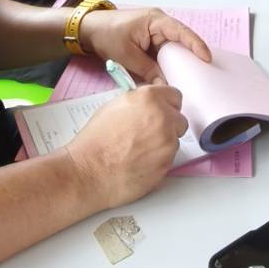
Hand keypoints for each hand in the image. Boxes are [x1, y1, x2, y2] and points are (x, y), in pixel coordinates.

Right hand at [64, 85, 188, 207]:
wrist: (89, 171)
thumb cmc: (95, 142)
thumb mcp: (115, 107)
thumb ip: (140, 101)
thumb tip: (151, 103)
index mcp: (150, 98)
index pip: (175, 95)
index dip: (167, 104)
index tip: (164, 110)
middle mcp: (163, 117)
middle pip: (179, 119)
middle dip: (168, 124)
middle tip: (150, 132)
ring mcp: (168, 141)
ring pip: (175, 139)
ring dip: (163, 143)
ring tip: (139, 150)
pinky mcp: (168, 163)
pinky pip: (170, 157)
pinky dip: (160, 159)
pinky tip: (140, 161)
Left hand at [78, 7, 211, 79]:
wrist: (89, 30)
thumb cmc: (107, 35)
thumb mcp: (127, 55)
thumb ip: (147, 71)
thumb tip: (164, 86)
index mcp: (156, 21)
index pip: (181, 32)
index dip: (196, 45)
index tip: (207, 59)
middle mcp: (160, 25)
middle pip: (180, 42)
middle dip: (189, 58)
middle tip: (201, 76)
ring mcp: (155, 33)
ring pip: (172, 50)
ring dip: (177, 64)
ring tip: (189, 79)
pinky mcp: (150, 42)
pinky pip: (164, 54)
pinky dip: (167, 64)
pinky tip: (172, 76)